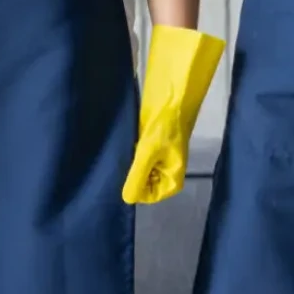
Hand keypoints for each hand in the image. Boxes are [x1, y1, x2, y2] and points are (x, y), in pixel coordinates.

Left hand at [120, 28, 224, 204]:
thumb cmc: (165, 123)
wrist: (175, 94)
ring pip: (140, 168)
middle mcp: (166, 171)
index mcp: (172, 179)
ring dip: (130, 161)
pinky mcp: (154, 143)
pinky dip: (131, 151)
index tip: (121, 172)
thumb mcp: (149, 150)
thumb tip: (125, 199)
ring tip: (119, 151)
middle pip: (143, 182)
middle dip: (130, 173)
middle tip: (118, 160)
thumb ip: (137, 176)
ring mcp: (160, 157)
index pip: (148, 196)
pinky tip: (122, 143)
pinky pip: (139, 154)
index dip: (133, 187)